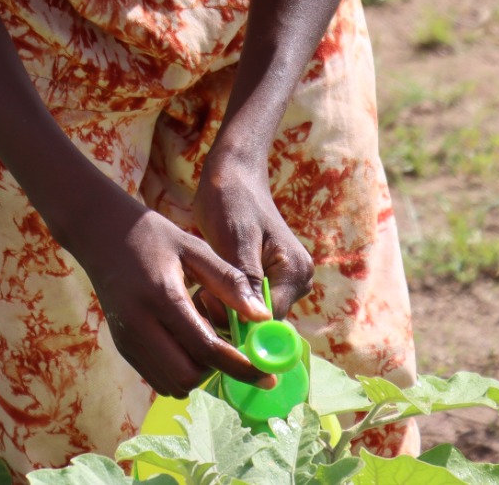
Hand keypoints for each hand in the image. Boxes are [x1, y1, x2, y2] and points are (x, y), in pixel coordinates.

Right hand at [69, 195, 272, 396]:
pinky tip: (186, 341)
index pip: (206, 348)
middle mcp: (139, 325)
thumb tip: (263, 317)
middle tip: (232, 349)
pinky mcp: (122, 346)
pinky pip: (158, 378)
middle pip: (188, 376)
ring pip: (172, 384)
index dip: (240, 367)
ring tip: (205, 339)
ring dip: (198, 372)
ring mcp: (127, 339)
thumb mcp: (195, 249)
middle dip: (217, 371)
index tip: (267, 376)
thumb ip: (229, 282)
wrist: (100, 234)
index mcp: (162, 297)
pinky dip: (180, 370)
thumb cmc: (154, 237)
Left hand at [192, 151, 314, 319]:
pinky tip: (205, 289)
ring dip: (226, 309)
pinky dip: (227, 301)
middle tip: (201, 295)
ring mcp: (283, 281)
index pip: (272, 319)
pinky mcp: (266, 279)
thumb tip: (258, 319)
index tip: (209, 307)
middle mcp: (297, 281)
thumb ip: (248, 279)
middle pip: (263, 320)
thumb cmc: (232, 199)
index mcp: (295, 271)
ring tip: (201, 289)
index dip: (241, 324)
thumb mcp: (236, 239)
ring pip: (252, 315)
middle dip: (231, 316)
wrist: (232, 175)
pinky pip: (247, 303)